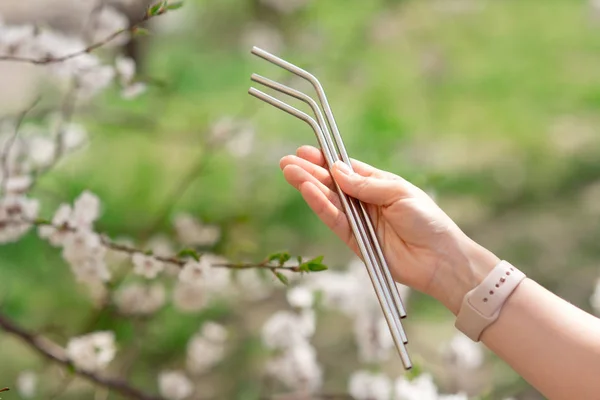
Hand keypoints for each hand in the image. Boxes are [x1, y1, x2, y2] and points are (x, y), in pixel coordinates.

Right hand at [280, 145, 498, 313]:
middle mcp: (364, 202)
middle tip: (287, 162)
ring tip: (289, 172)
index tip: (305, 151)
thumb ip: (366, 184)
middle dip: (309, 172)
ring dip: (309, 187)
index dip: (325, 160)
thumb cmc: (427, 220)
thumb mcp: (398, 193)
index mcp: (377, 185)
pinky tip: (308, 192)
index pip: (345, 170)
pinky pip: (334, 221)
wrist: (440, 258)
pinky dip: (321, 207)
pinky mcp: (354, 242)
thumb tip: (337, 171)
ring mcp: (358, 222)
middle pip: (331, 184)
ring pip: (328, 201)